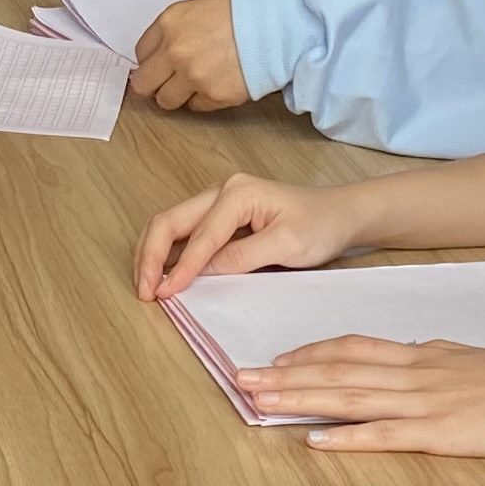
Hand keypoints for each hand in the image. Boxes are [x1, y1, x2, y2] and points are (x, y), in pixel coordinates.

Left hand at [126, 0, 249, 110]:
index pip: (140, 53)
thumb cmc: (243, 11)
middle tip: (164, 83)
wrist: (276, 25)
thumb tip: (159, 55)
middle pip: (144, 83)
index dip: (150, 61)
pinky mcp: (213, 95)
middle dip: (152, 84)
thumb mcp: (198, 6)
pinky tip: (217, 82)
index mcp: (169, 23)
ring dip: (176, 95)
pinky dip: (203, 98)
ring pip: (166, 101)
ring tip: (194, 84)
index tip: (157, 66)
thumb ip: (173, 30)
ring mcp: (193, 76)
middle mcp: (175, 51)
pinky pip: (196, 106)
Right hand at [135, 172, 375, 299]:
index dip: (181, 268)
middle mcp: (221, 190)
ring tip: (145, 286)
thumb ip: (243, 257)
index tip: (164, 295)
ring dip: (152, 254)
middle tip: (144, 291)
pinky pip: (184, 233)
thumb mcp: (288, 245)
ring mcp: (217, 201)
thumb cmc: (320, 226)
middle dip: (150, 256)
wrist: (341, 214)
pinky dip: (167, 253)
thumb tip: (203, 273)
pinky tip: (162, 275)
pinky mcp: (219, 216)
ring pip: (169, 225)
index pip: (200, 235)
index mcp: (237, 193)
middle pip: (169, 220)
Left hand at [241, 336, 484, 456]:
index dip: (311, 352)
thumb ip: (443, 360)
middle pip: (338, 369)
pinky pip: (386, 435)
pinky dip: (346, 437)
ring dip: (300, 399)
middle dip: (285, 374)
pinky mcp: (445, 433)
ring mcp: (429, 402)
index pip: (355, 347)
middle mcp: (418, 372)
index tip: (277, 356)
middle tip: (240, 376)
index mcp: (426, 354)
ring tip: (258, 401)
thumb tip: (419, 356)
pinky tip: (315, 440)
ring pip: (350, 396)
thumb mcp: (480, 359)